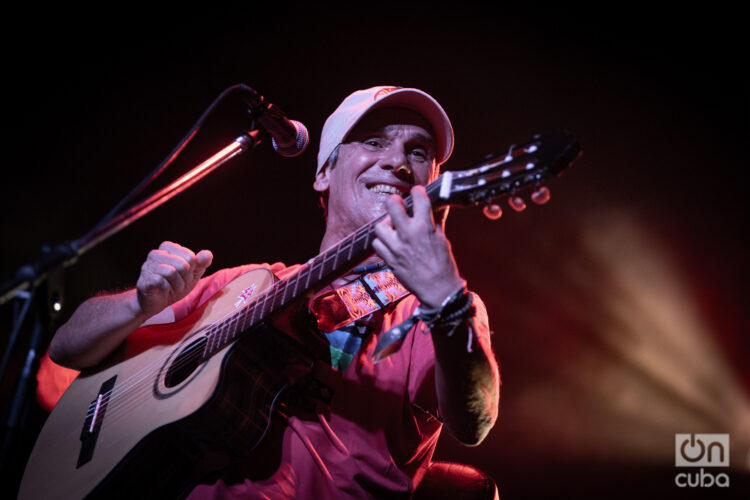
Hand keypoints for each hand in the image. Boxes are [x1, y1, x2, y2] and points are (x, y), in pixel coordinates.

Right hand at [135, 241, 212, 316]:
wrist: (157, 303)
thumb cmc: (175, 285)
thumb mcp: (192, 274)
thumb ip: (201, 263)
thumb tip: (208, 254)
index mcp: (168, 248)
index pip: (190, 256)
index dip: (191, 270)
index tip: (185, 274)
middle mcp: (156, 253)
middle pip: (182, 264)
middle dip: (186, 278)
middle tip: (180, 283)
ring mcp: (147, 266)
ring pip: (171, 271)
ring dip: (178, 284)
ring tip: (173, 287)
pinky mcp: (144, 279)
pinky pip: (161, 281)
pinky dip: (167, 289)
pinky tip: (163, 290)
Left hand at [372, 186, 463, 308]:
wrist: (438, 290)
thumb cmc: (443, 265)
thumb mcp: (442, 239)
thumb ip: (433, 222)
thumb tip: (430, 210)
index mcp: (424, 227)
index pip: (418, 197)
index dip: (418, 191)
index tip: (418, 192)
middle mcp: (407, 234)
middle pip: (391, 205)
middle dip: (395, 201)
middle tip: (398, 204)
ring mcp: (396, 247)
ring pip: (380, 226)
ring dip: (386, 224)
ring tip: (394, 227)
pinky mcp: (389, 259)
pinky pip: (377, 244)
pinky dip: (382, 241)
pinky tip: (390, 242)